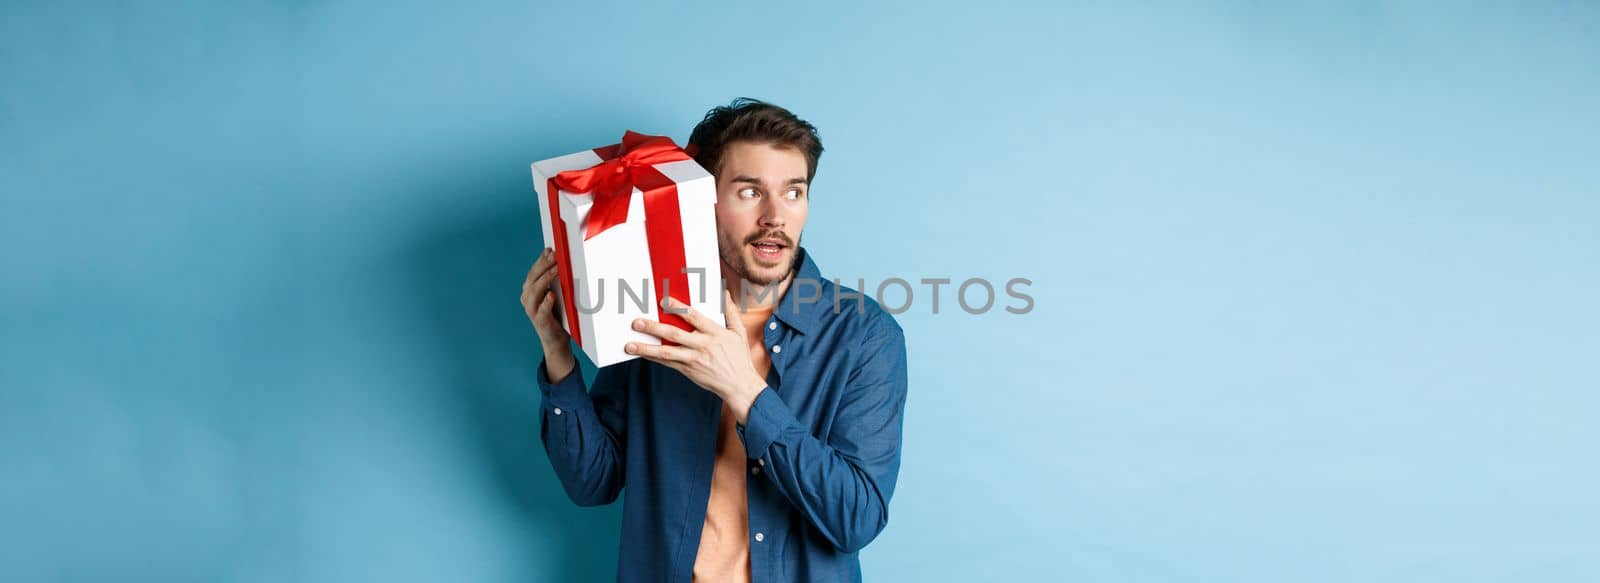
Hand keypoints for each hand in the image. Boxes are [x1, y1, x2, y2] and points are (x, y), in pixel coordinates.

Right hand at [521, 247, 575, 380]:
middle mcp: (527, 299)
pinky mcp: (540, 322)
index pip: (534, 271)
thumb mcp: (556, 294)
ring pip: (534, 292)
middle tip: (555, 255)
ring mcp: (532, 311)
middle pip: (532, 278)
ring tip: (555, 269)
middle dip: (543, 265)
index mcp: (530, 291)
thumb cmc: (557, 315)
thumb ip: (555, 281)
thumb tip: (563, 260)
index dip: (541, 259)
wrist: (556, 341)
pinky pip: (541, 311)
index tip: (550, 249)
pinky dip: (545, 303)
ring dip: (545, 279)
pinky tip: (551, 295)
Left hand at [627, 291, 766, 418]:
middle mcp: (702, 346)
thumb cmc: (739, 358)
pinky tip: (641, 353)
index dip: (677, 308)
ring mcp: (694, 360)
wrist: (739, 386)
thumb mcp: (739, 333)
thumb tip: (724, 293)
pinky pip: (668, 363)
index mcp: (714, 333)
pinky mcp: (688, 370)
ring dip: (646, 348)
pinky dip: (654, 358)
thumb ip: (730, 312)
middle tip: (637, 322)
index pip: (693, 317)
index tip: (663, 301)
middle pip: (674, 334)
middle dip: (654, 327)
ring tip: (630, 345)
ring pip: (666, 353)